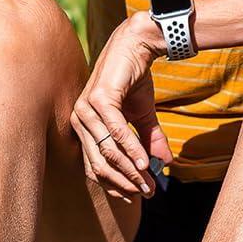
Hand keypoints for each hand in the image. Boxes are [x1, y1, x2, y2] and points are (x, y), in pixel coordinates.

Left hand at [70, 14, 174, 202]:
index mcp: (83, 127)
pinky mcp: (98, 100)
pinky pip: (116, 132)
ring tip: (149, 183)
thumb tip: (164, 165)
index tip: (137, 195)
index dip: (115, 183)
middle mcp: (79, 121)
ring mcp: (85, 110)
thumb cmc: (134, 79)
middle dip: (124, 182)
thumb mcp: (143, 116)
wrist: (137, 46)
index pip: (94, 165)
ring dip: (130, 170)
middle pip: (100, 164)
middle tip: (146, 193)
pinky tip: (146, 163)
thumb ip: (148, 140)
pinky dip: (131, 150)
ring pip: (108, 151)